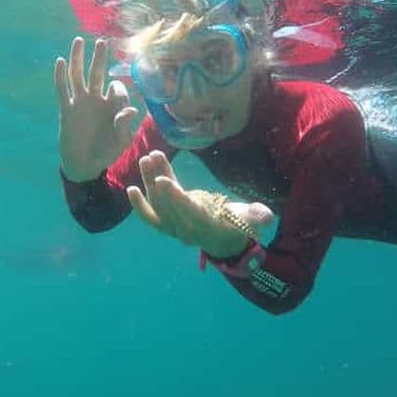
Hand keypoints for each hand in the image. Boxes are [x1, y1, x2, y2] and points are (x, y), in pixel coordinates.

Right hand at [54, 37, 138, 181]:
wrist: (85, 164)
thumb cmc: (106, 153)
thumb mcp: (120, 142)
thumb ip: (126, 126)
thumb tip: (132, 109)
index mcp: (112, 106)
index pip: (117, 90)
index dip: (120, 92)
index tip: (121, 107)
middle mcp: (96, 100)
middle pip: (97, 74)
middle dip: (100, 58)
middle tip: (102, 42)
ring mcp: (80, 103)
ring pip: (78, 76)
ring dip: (78, 59)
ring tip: (79, 41)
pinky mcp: (66, 110)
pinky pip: (63, 89)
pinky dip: (61, 75)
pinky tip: (61, 61)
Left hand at [126, 151, 274, 257]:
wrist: (226, 240)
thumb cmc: (239, 224)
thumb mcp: (252, 219)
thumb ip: (257, 216)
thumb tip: (266, 216)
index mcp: (206, 226)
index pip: (188, 211)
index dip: (175, 197)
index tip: (163, 179)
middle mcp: (186, 229)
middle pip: (168, 205)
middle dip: (158, 181)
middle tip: (151, 157)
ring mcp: (175, 227)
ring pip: (158, 206)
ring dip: (149, 182)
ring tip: (146, 158)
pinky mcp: (168, 222)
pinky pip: (151, 217)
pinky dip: (139, 206)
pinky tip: (130, 188)